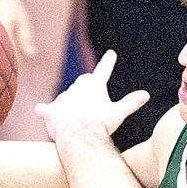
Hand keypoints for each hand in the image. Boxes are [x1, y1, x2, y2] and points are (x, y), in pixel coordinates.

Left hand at [35, 49, 149, 139]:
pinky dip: (44, 111)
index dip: (108, 62)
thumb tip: (146, 94)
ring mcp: (63, 98)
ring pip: (66, 98)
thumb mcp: (119, 113)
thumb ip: (131, 102)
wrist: (79, 134)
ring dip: (70, 105)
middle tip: (91, 101)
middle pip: (82, 83)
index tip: (111, 53)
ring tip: (77, 120)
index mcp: (95, 86)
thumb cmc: (101, 123)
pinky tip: (41, 111)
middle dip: (85, 88)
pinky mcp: (50, 111)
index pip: (103, 71)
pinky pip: (45, 109)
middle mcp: (77, 87)